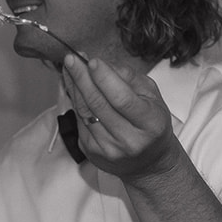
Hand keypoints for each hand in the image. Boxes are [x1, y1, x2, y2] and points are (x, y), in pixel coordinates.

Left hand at [61, 55, 180, 179]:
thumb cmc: (151, 123)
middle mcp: (129, 140)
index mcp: (150, 124)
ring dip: (74, 87)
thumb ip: (129, 78)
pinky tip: (73, 87)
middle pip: (98, 104)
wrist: (149, 162)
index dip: (104, 78)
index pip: (122, 99)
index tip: (92, 61)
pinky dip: (74, 101)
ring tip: (69, 68)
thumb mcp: (152, 96)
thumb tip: (101, 65)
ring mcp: (108, 149)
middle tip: (72, 59)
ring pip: (84, 112)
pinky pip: (79, 121)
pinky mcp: (92, 152)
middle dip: (82, 78)